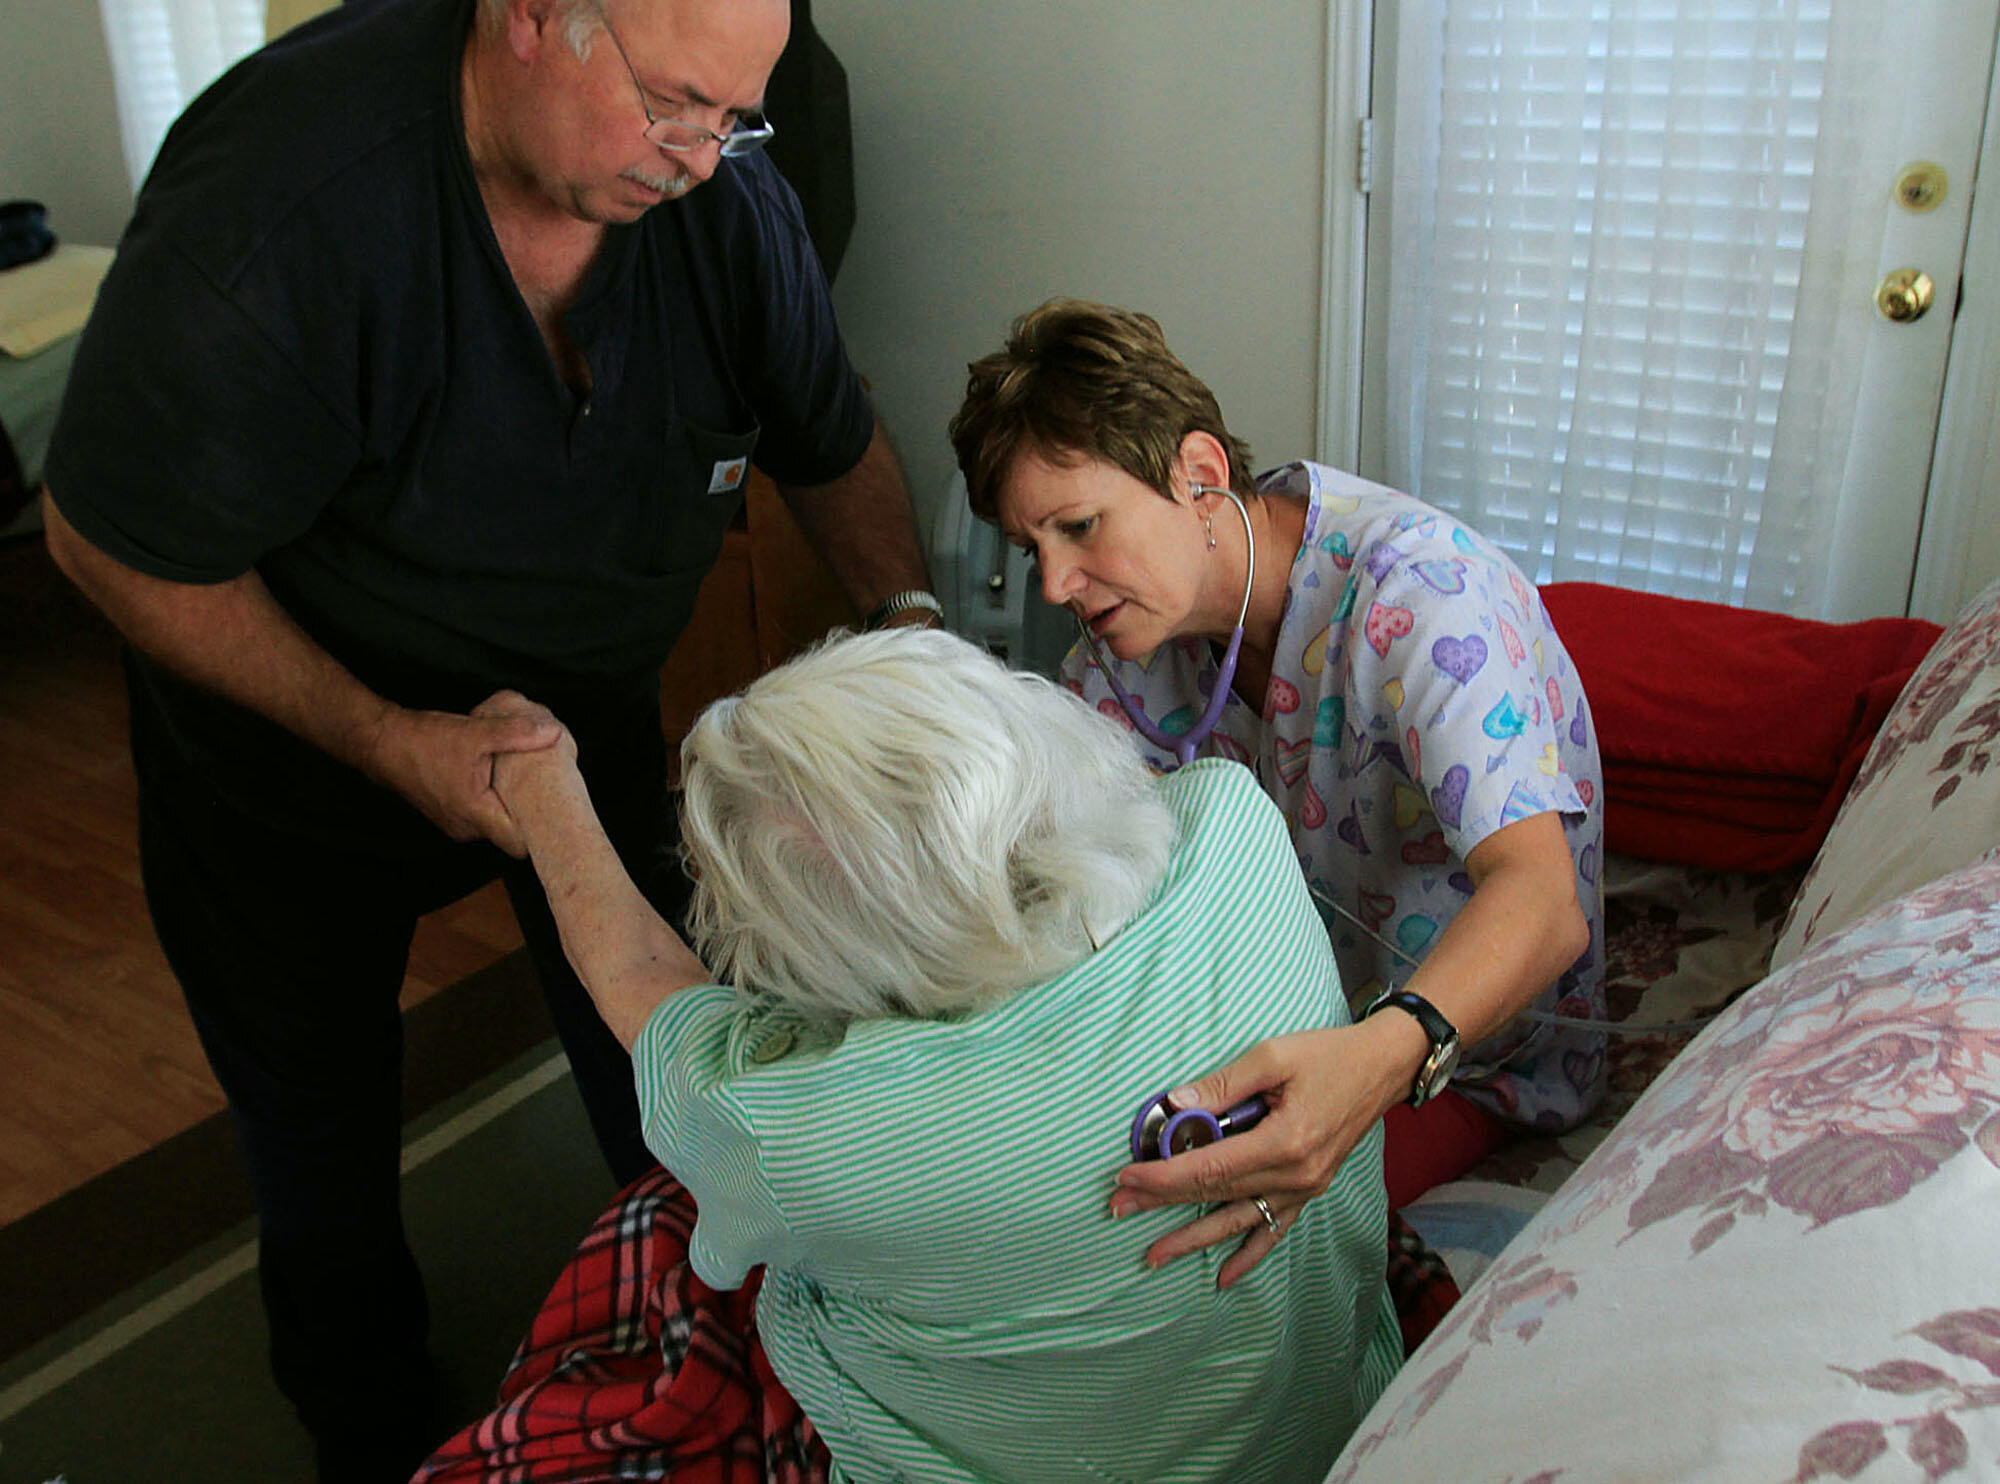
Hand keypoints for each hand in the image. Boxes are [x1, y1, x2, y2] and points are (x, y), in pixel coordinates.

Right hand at [366, 692, 566, 855]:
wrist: (383, 743)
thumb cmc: (424, 741)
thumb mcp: (475, 732)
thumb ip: (516, 733)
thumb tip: (553, 733)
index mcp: (476, 814)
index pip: (521, 844)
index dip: (544, 833)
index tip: (563, 815)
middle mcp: (467, 828)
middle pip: (513, 834)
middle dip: (533, 815)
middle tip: (555, 792)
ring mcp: (457, 825)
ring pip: (498, 824)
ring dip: (513, 806)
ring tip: (531, 782)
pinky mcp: (452, 815)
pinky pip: (484, 816)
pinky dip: (496, 802)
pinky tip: (504, 780)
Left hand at [1109, 1019, 1416, 1286]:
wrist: (1381, 1068)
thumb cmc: (1328, 1055)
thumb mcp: (1272, 1057)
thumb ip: (1221, 1085)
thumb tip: (1174, 1105)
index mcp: (1284, 1141)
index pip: (1209, 1167)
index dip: (1163, 1175)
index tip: (1126, 1176)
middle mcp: (1295, 1175)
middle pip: (1215, 1194)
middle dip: (1162, 1202)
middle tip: (1117, 1207)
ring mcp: (1304, 1188)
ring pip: (1238, 1220)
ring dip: (1194, 1238)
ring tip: (1154, 1256)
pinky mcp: (1310, 1190)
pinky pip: (1274, 1229)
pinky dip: (1249, 1255)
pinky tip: (1225, 1277)